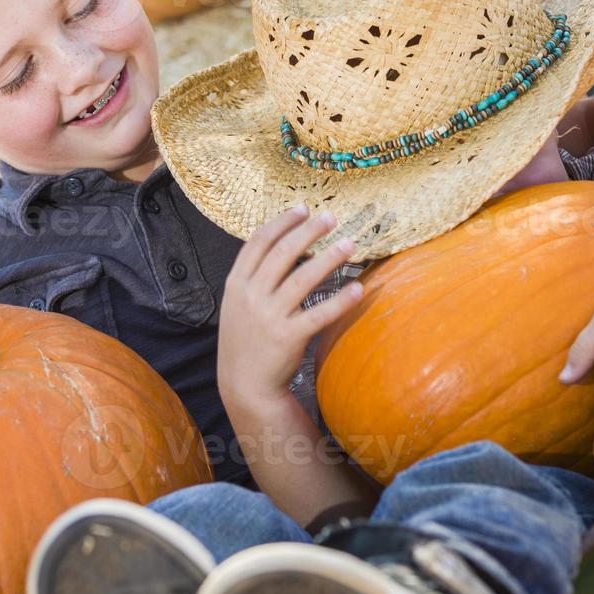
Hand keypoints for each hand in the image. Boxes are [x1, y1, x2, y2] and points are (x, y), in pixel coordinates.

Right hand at [218, 207, 363, 410]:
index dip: (282, 222)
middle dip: (308, 232)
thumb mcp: (237, 304)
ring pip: (302, 279)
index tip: (303, 208)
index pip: (258, 242)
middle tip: (331, 218)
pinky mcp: (288, 338)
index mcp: (236, 284)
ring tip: (349, 243)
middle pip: (282, 254)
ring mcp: (268, 317)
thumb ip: (253, 277)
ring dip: (328, 258)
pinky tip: (357, 288)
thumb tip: (283, 244)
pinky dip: (340, 300)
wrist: (244, 384)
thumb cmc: (246, 339)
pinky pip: (319, 314)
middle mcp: (251, 297)